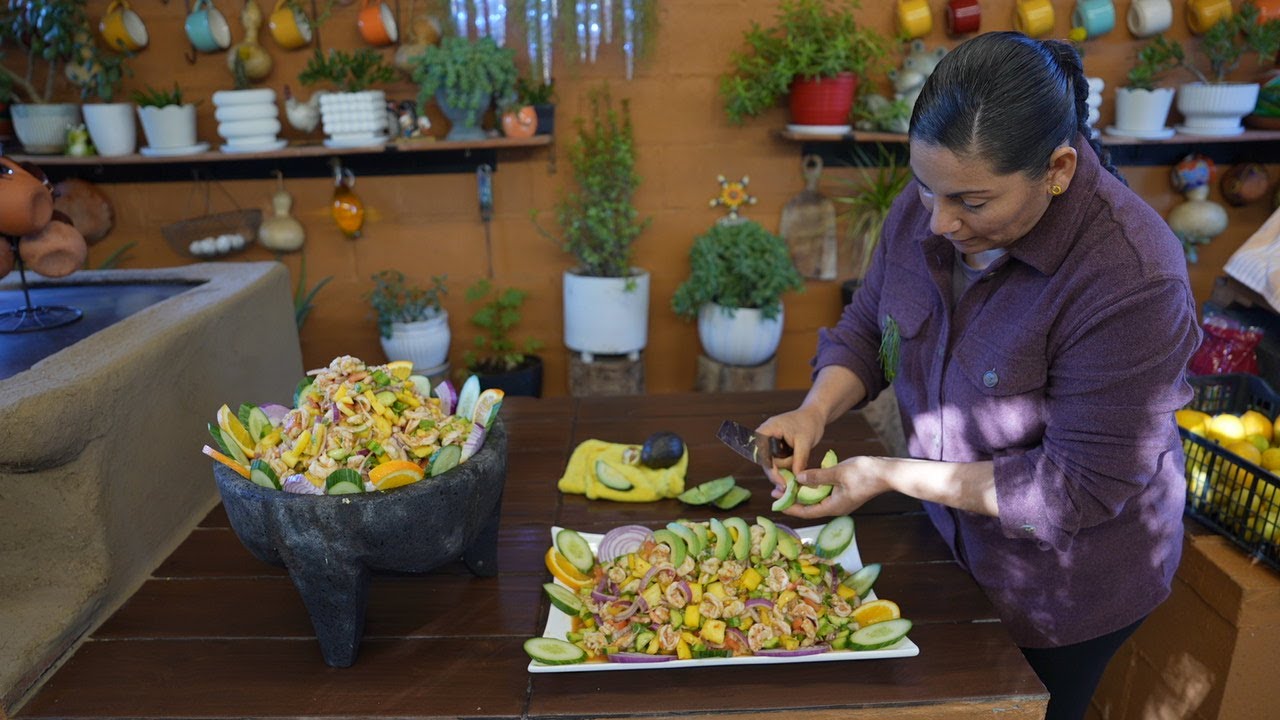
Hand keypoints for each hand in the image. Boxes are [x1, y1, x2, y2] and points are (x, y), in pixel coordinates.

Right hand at [755, 405, 826, 475]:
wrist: (814, 415)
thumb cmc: (809, 423)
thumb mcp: (805, 441)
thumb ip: (800, 459)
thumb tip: (797, 478)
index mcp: (767, 430)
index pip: (762, 452)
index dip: (770, 469)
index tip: (781, 482)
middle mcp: (765, 437)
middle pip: (765, 461)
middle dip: (779, 472)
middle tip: (789, 485)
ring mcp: (770, 444)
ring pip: (773, 464)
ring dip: (786, 469)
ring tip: (800, 464)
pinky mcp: (776, 450)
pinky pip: (778, 463)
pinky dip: (787, 468)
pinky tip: (796, 471)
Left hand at [767, 455, 890, 519]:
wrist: (887, 473)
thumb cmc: (865, 473)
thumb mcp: (838, 473)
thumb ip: (817, 477)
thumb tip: (798, 479)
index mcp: (834, 507)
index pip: (806, 512)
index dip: (790, 507)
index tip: (776, 502)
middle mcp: (836, 507)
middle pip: (809, 507)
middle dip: (793, 500)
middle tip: (777, 491)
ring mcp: (841, 501)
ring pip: (816, 500)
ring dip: (802, 493)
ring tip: (787, 485)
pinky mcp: (845, 494)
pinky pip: (824, 494)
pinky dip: (813, 489)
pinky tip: (805, 480)